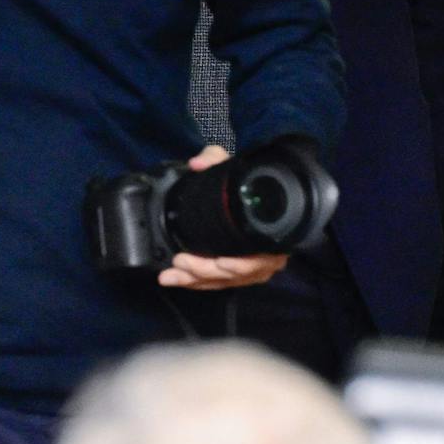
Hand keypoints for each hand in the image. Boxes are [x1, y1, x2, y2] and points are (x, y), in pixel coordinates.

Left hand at [156, 147, 288, 290]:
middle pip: (238, 275)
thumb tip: (198, 163)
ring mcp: (254, 267)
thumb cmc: (243, 183)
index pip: (263, 257)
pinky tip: (179, 278)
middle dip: (207, 272)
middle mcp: (268, 254)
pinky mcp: (238, 274)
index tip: (220, 261)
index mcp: (272, 232)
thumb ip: (216, 158)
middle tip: (180, 262)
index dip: (242, 263)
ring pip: (225, 282)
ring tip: (171, 275)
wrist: (246, 193)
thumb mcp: (232, 166)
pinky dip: (198, 283)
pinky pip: (219, 284)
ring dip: (196, 280)